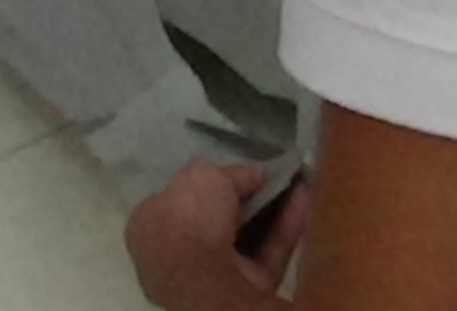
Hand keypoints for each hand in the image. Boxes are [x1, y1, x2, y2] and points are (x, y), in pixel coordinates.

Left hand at [126, 162, 304, 310]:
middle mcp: (178, 253)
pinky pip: (270, 251)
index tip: (236, 171)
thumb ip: (229, 172)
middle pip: (218, 218)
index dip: (208, 182)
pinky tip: (305, 199)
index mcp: (151, 225)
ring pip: (248, 235)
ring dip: (273, 208)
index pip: (179, 198)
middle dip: (247, 197)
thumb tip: (255, 174)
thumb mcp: (204, 176)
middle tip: (273, 174)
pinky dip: (287, 226)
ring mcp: (213, 274)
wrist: (208, 280)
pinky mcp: (247, 286)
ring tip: (297, 180)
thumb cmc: (190, 221)